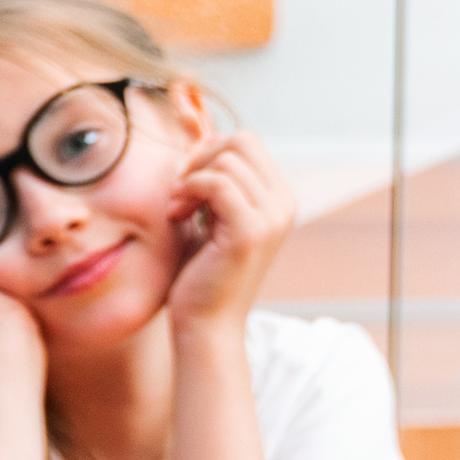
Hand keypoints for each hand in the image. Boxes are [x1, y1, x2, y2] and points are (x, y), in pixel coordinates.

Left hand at [162, 131, 296, 335]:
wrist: (204, 328)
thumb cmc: (198, 277)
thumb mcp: (206, 219)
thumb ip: (209, 182)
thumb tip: (195, 132)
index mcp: (277, 199)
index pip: (246, 143)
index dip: (207, 154)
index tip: (184, 187)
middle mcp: (283, 204)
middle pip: (242, 141)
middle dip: (201, 158)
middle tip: (178, 193)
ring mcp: (273, 217)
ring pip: (228, 158)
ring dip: (191, 178)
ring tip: (176, 210)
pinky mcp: (252, 231)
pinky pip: (218, 182)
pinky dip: (190, 190)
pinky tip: (177, 215)